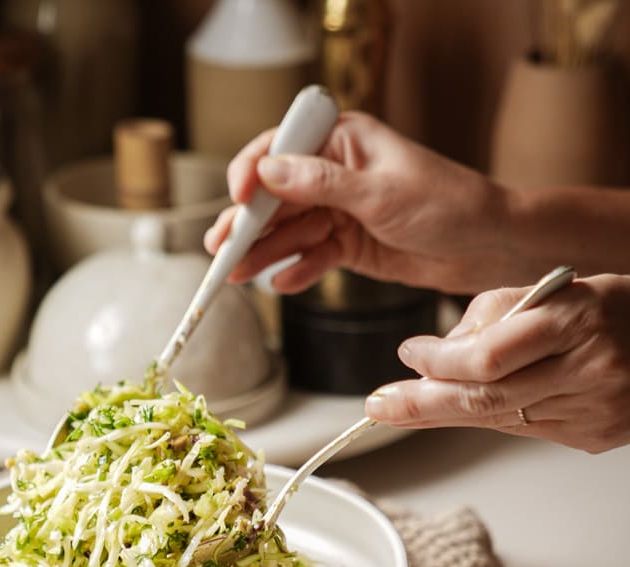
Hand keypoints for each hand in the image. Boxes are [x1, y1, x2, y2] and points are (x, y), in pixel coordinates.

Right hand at [204, 110, 518, 296]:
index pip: (282, 148)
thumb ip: (321, 183)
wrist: (490, 246)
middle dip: (247, 224)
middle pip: (276, 196)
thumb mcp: (381, 193)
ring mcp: (341, 210)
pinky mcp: (350, 245)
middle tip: (220, 250)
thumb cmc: (448, 204)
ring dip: (264, 253)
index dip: (252, 173)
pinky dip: (297, 271)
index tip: (237, 200)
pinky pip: (312, 257)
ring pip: (290, 231)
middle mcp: (336, 172)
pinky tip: (280, 284)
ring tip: (235, 275)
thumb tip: (268, 171)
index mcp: (344, 139)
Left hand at [365, 274, 629, 453]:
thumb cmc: (622, 310)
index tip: (408, 355)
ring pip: (501, 418)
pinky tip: (465, 408)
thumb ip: (499, 314)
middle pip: (485, 398)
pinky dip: (490, 417)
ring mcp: (593, 410)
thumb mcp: (564, 288)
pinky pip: (526, 429)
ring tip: (407, 406)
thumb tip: (442, 350)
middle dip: (422, 404)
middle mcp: (588, 369)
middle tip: (379, 405)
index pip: (488, 356)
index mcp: (579, 320)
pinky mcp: (594, 436)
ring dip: (447, 413)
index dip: (439, 362)